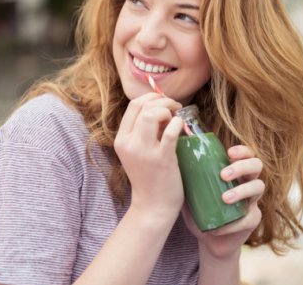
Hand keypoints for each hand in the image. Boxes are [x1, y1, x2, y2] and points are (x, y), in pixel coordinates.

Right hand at [114, 92, 184, 219]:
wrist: (153, 206)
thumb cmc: (150, 176)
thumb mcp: (139, 151)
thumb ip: (145, 130)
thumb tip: (163, 107)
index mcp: (121, 139)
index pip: (133, 105)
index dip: (152, 97)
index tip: (165, 104)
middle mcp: (129, 144)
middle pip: (143, 106)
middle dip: (163, 101)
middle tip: (175, 109)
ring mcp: (144, 152)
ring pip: (152, 114)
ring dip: (169, 110)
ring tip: (176, 119)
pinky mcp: (161, 160)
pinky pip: (170, 132)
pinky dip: (178, 123)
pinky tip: (181, 126)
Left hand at [182, 145, 264, 260]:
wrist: (207, 240)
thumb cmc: (200, 211)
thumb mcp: (192, 194)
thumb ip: (186, 179)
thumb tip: (172, 160)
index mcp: (235, 172)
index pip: (246, 154)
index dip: (242, 151)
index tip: (229, 153)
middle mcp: (247, 183)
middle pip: (256, 165)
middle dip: (242, 167)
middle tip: (223, 175)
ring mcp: (252, 201)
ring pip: (259, 187)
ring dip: (242, 190)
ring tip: (225, 198)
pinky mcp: (252, 220)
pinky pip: (249, 218)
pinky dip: (234, 223)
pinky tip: (219, 227)